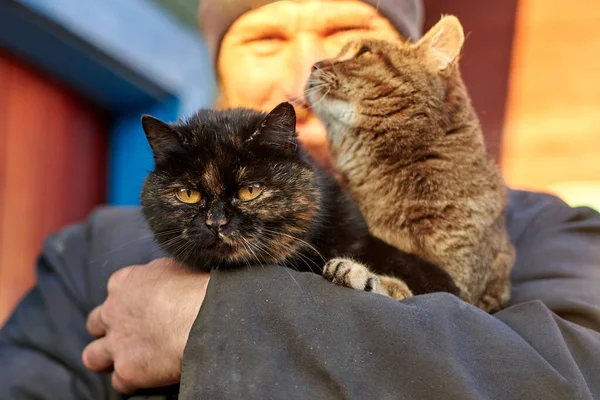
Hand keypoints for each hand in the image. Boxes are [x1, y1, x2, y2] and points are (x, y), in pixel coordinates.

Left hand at [82, 258, 208, 393]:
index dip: (128, 301)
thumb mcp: (173, 266)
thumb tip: (162, 281)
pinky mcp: (127, 370)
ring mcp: (117, 343)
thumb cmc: (196, 288)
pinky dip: (131, 381)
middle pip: (96, 323)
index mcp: (124, 283)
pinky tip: (149, 376)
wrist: (203, 317)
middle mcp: (113, 312)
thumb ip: (157, 276)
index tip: (143, 306)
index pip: (115, 290)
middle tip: (131, 334)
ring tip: (129, 360)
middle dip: (109, 329)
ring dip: (107, 359)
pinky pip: (119, 383)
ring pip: (92, 356)